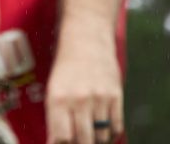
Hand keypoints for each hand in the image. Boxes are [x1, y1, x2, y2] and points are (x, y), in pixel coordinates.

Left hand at [44, 21, 123, 143]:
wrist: (87, 35)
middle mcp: (79, 100)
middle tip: (78, 138)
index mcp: (58, 98)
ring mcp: (99, 98)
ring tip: (90, 132)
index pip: (61, 138)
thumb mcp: (53, 88)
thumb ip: (56, 117)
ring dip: (96, 139)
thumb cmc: (67, 64)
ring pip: (101, 138)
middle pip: (83, 141)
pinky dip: (111, 134)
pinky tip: (104, 129)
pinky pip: (116, 128)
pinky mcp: (115, 96)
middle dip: (80, 143)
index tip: (64, 142)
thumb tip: (56, 143)